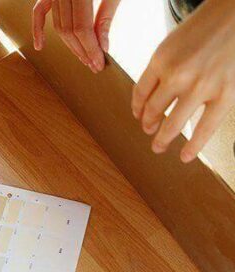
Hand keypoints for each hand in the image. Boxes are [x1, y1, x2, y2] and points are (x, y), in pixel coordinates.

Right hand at [32, 0, 120, 71]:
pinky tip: (40, 46)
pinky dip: (38, 29)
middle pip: (67, 30)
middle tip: (93, 65)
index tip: (99, 63)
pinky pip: (39, 11)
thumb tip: (102, 46)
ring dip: (69, 45)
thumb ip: (107, 14)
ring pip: (57, 25)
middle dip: (81, 51)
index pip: (81, 28)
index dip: (90, 49)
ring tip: (83, 57)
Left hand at [132, 0, 234, 162]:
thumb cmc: (208, 25)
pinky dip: (193, 146)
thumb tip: (147, 99)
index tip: (138, 115)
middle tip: (148, 131)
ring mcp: (201, 86)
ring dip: (163, 139)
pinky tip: (186, 156)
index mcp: (161, 59)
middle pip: (153, 110)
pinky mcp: (225, 94)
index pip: (140, 93)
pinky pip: (204, 128)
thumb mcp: (175, 42)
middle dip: (148, 124)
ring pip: (173, 124)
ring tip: (158, 147)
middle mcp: (177, 74)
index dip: (137, 108)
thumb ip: (161, 68)